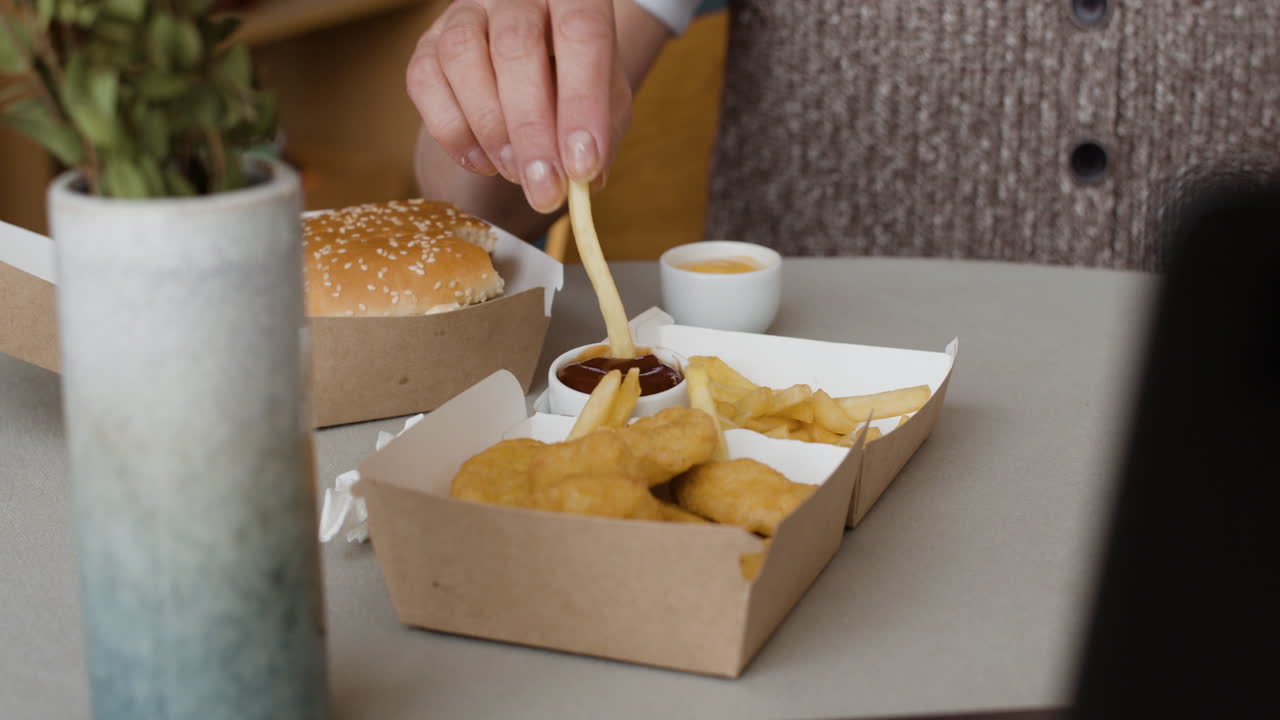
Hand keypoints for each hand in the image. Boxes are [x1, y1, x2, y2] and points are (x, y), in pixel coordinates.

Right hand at [406, 0, 632, 213]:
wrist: (527, 77)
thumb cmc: (571, 85)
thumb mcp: (605, 101)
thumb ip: (601, 134)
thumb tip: (584, 178)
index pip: (581, 31)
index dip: (582, 102)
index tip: (582, 164)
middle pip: (517, 45)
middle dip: (532, 128)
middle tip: (545, 186)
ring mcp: (466, 14)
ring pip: (463, 57)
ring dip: (490, 128)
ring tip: (514, 172)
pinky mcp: (427, 44)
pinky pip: (425, 81)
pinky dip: (452, 132)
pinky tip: (481, 161)